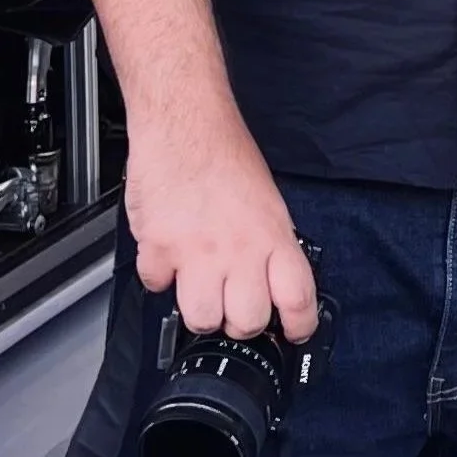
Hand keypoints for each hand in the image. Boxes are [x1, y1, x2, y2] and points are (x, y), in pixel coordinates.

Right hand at [124, 119, 317, 342]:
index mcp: (273, 238)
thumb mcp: (269, 205)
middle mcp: (239, 251)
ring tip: (199, 288)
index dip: (299, 326)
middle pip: (247, 322)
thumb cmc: (226, 156)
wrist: (185, 125)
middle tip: (234, 306)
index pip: (298, 300)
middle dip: (241, 322)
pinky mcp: (158, 248)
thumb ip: (272, 247)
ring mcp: (197, 253)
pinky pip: (157, 286)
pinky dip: (159, 277)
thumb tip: (274, 284)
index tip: (293, 331)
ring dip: (200, 309)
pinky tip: (167, 257)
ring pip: (201, 318)